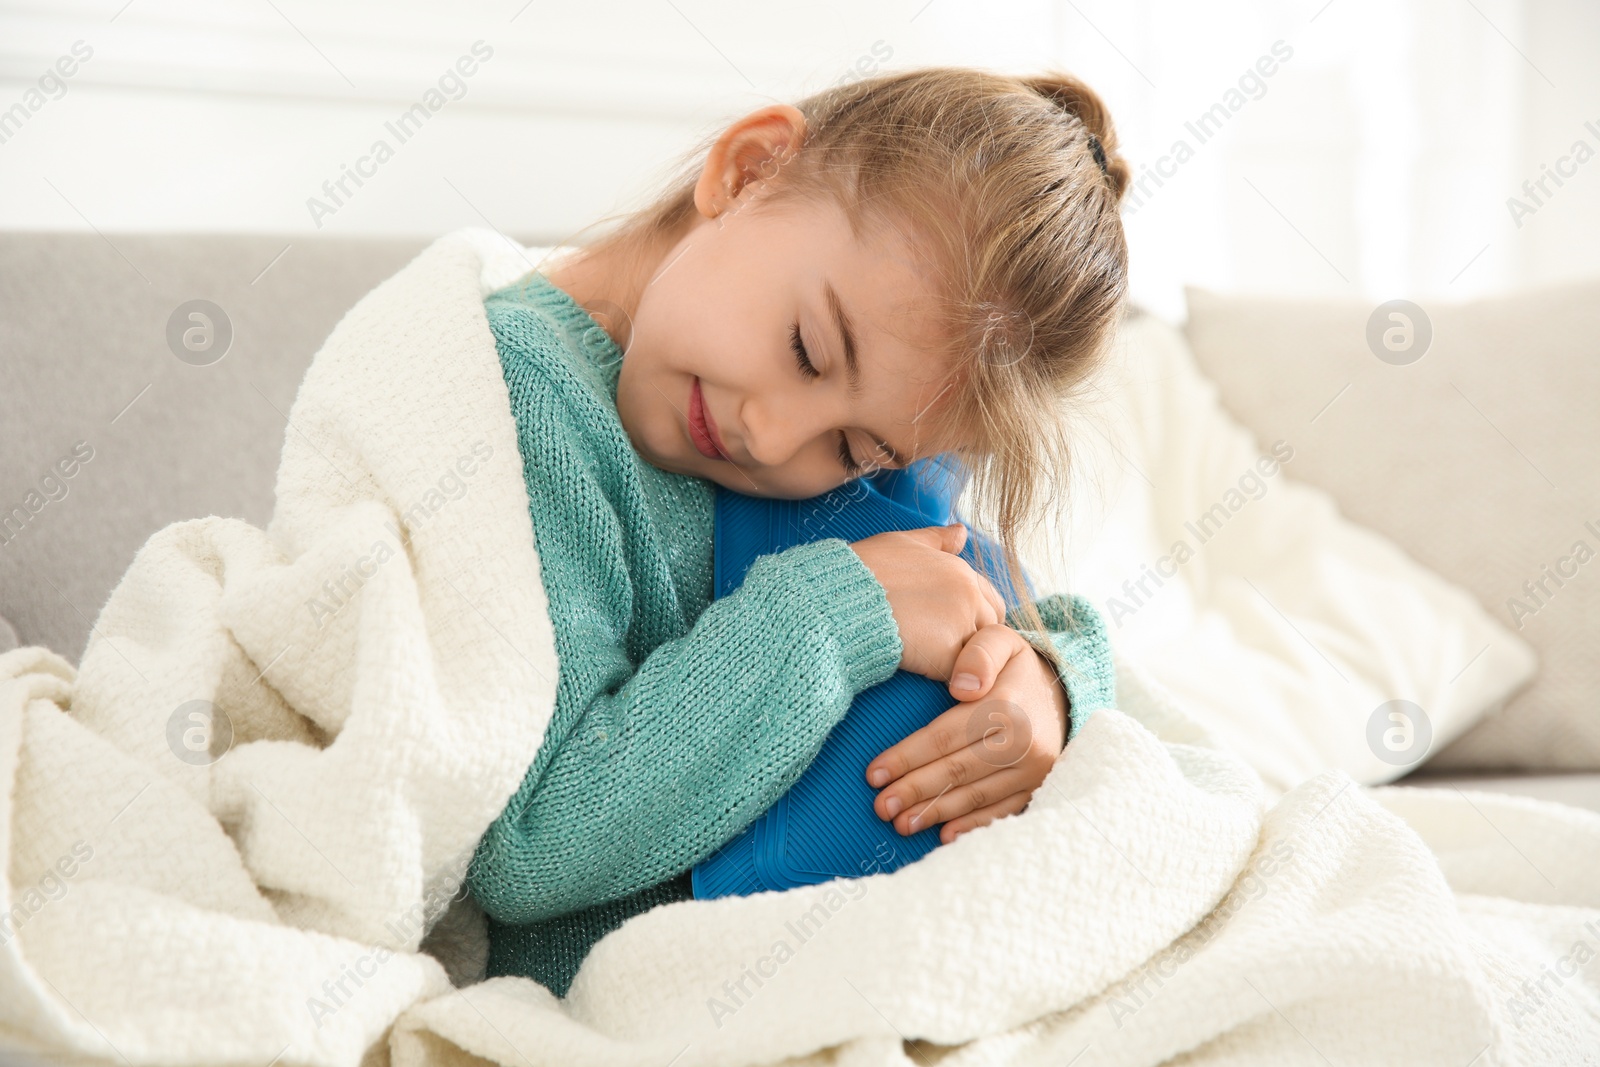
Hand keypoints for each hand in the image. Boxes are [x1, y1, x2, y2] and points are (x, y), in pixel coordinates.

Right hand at [847, 523, 1007, 681]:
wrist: (836, 600)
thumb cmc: (860, 572)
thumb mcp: (901, 544)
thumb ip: (937, 541)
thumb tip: (962, 532)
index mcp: (961, 570)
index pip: (991, 601)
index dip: (974, 617)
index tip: (949, 628)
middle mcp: (969, 595)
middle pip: (990, 628)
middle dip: (973, 639)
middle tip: (939, 648)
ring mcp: (962, 625)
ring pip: (977, 653)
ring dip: (960, 658)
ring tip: (928, 660)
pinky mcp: (948, 655)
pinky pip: (958, 674)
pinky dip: (944, 677)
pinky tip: (920, 671)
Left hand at [864, 624, 1067, 842]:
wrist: (1065, 692)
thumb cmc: (1015, 665)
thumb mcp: (1000, 640)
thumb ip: (979, 653)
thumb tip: (961, 687)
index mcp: (1006, 707)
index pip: (946, 736)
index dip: (907, 757)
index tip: (874, 774)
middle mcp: (1023, 744)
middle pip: (957, 771)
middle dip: (914, 791)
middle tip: (880, 807)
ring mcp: (1033, 770)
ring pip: (976, 797)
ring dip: (936, 813)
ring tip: (900, 824)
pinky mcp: (1038, 787)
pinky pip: (1002, 812)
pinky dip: (972, 826)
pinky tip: (944, 836)